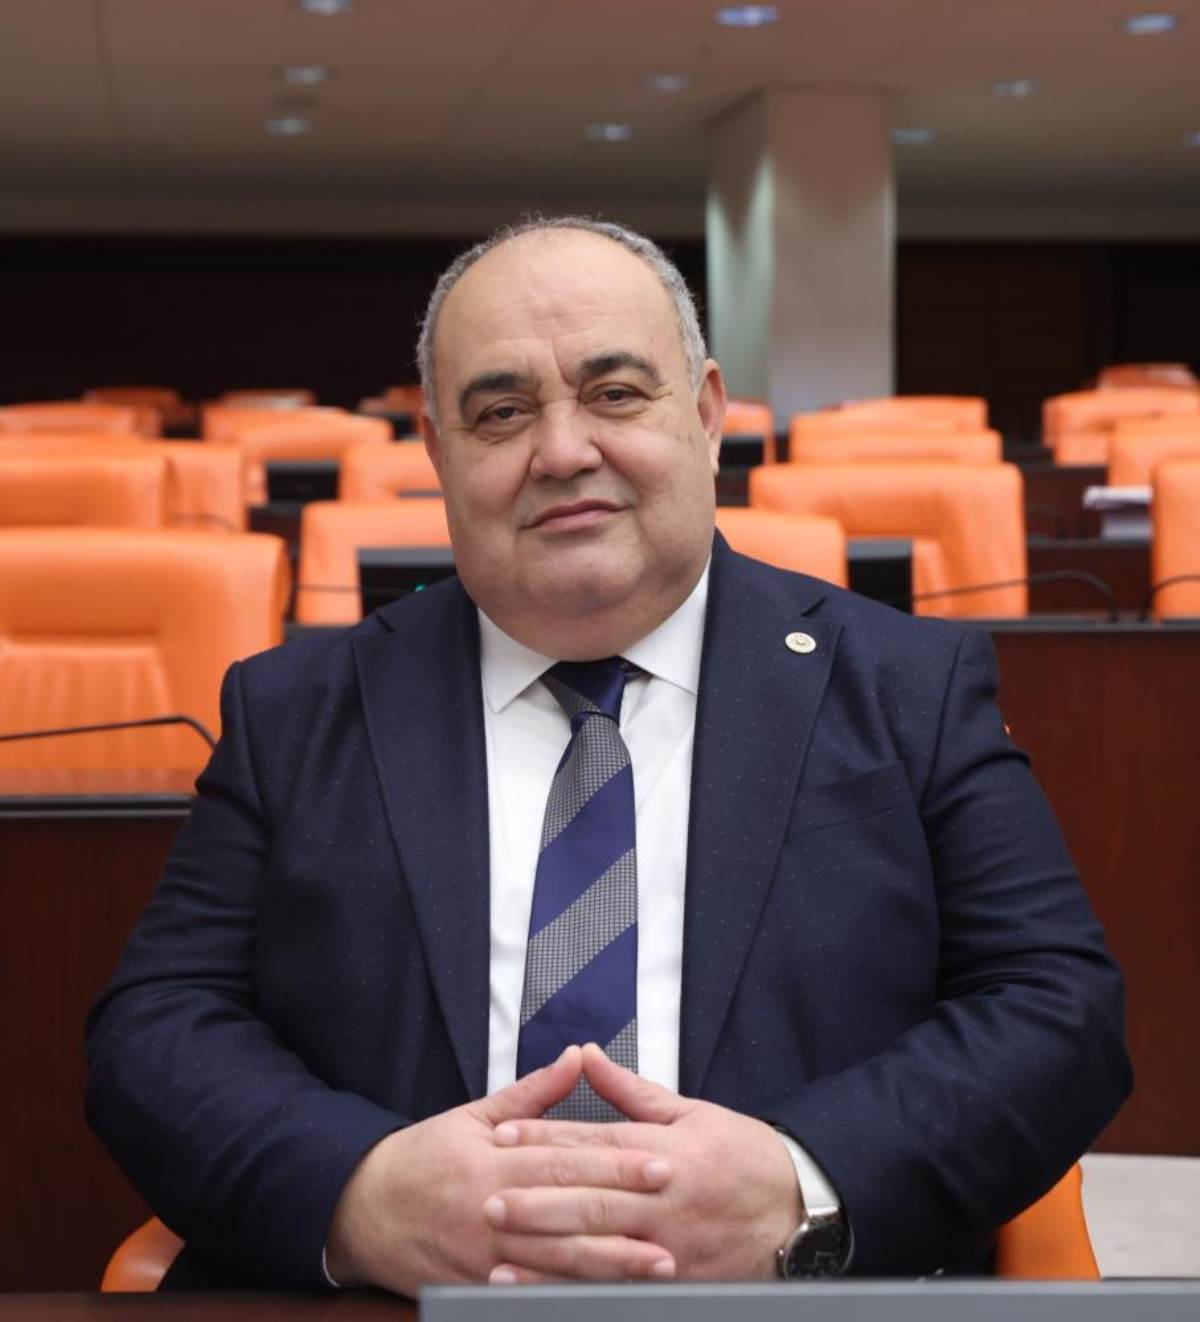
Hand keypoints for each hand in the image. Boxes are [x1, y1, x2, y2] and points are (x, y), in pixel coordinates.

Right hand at [325, 1045, 675, 1294]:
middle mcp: (491, 1209)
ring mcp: (484, 1257)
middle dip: (626, 1213)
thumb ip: (532, 1093)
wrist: (361, 1209)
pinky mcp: (475, 1289)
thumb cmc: (423, 1157)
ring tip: (656, 1263)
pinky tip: (602, 1298)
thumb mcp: (473, 1115)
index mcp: (494, 1160)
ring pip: (555, 1263)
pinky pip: (528, 1296)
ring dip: (610, 1265)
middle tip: (674, 1210)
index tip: (660, 1162)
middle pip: (569, 1213)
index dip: (616, 1163)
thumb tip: (576, 1056)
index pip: (567, 1160)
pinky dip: (566, 1298)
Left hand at [485, 1042, 799, 1282]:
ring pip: (600, 1243)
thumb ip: (631, 1090)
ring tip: (502, 1245)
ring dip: (547, 1246)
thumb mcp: (692, 1112)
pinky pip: (620, 1283)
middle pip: (589, 1194)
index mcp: (663, 1147)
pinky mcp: (677, 1278)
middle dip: (535, 1196)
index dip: (545, 1139)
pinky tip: (546, 1287)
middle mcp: (663, 1194)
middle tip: (487, 1195)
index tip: (501, 1137)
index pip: (593, 1141)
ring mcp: (669, 1241)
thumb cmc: (743, 1156)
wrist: (800, 1209)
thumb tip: (587, 1055)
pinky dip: (579, 1285)